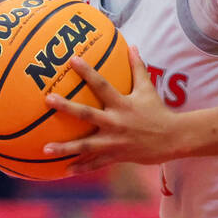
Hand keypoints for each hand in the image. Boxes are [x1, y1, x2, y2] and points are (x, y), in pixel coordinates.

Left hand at [42, 46, 178, 172]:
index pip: (102, 84)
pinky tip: (65, 171)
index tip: (72, 60)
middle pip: (87, 114)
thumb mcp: (148, 88)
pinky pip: (96, 164)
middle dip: (66, 107)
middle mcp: (115, 122)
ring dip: (65, 148)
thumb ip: (138, 67)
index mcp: (122, 104)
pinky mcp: (116, 156)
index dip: (87, 72)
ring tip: (45, 149)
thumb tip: (133, 46)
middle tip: (48, 100)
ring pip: (86, 146)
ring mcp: (114, 141)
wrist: (172, 138)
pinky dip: (81, 168)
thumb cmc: (158, 111)